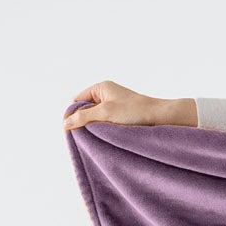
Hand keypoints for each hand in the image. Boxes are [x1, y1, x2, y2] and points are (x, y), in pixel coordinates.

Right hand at [62, 81, 193, 131]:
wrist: (160, 117)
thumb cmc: (134, 112)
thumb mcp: (105, 113)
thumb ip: (83, 117)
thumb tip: (64, 124)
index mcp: (101, 87)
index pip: (77, 100)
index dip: (72, 114)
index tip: (70, 129)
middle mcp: (107, 94)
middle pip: (85, 109)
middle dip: (82, 121)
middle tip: (81, 135)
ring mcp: (114, 104)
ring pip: (96, 117)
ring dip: (94, 127)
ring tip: (94, 137)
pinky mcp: (122, 115)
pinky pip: (106, 122)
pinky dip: (103, 129)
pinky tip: (104, 137)